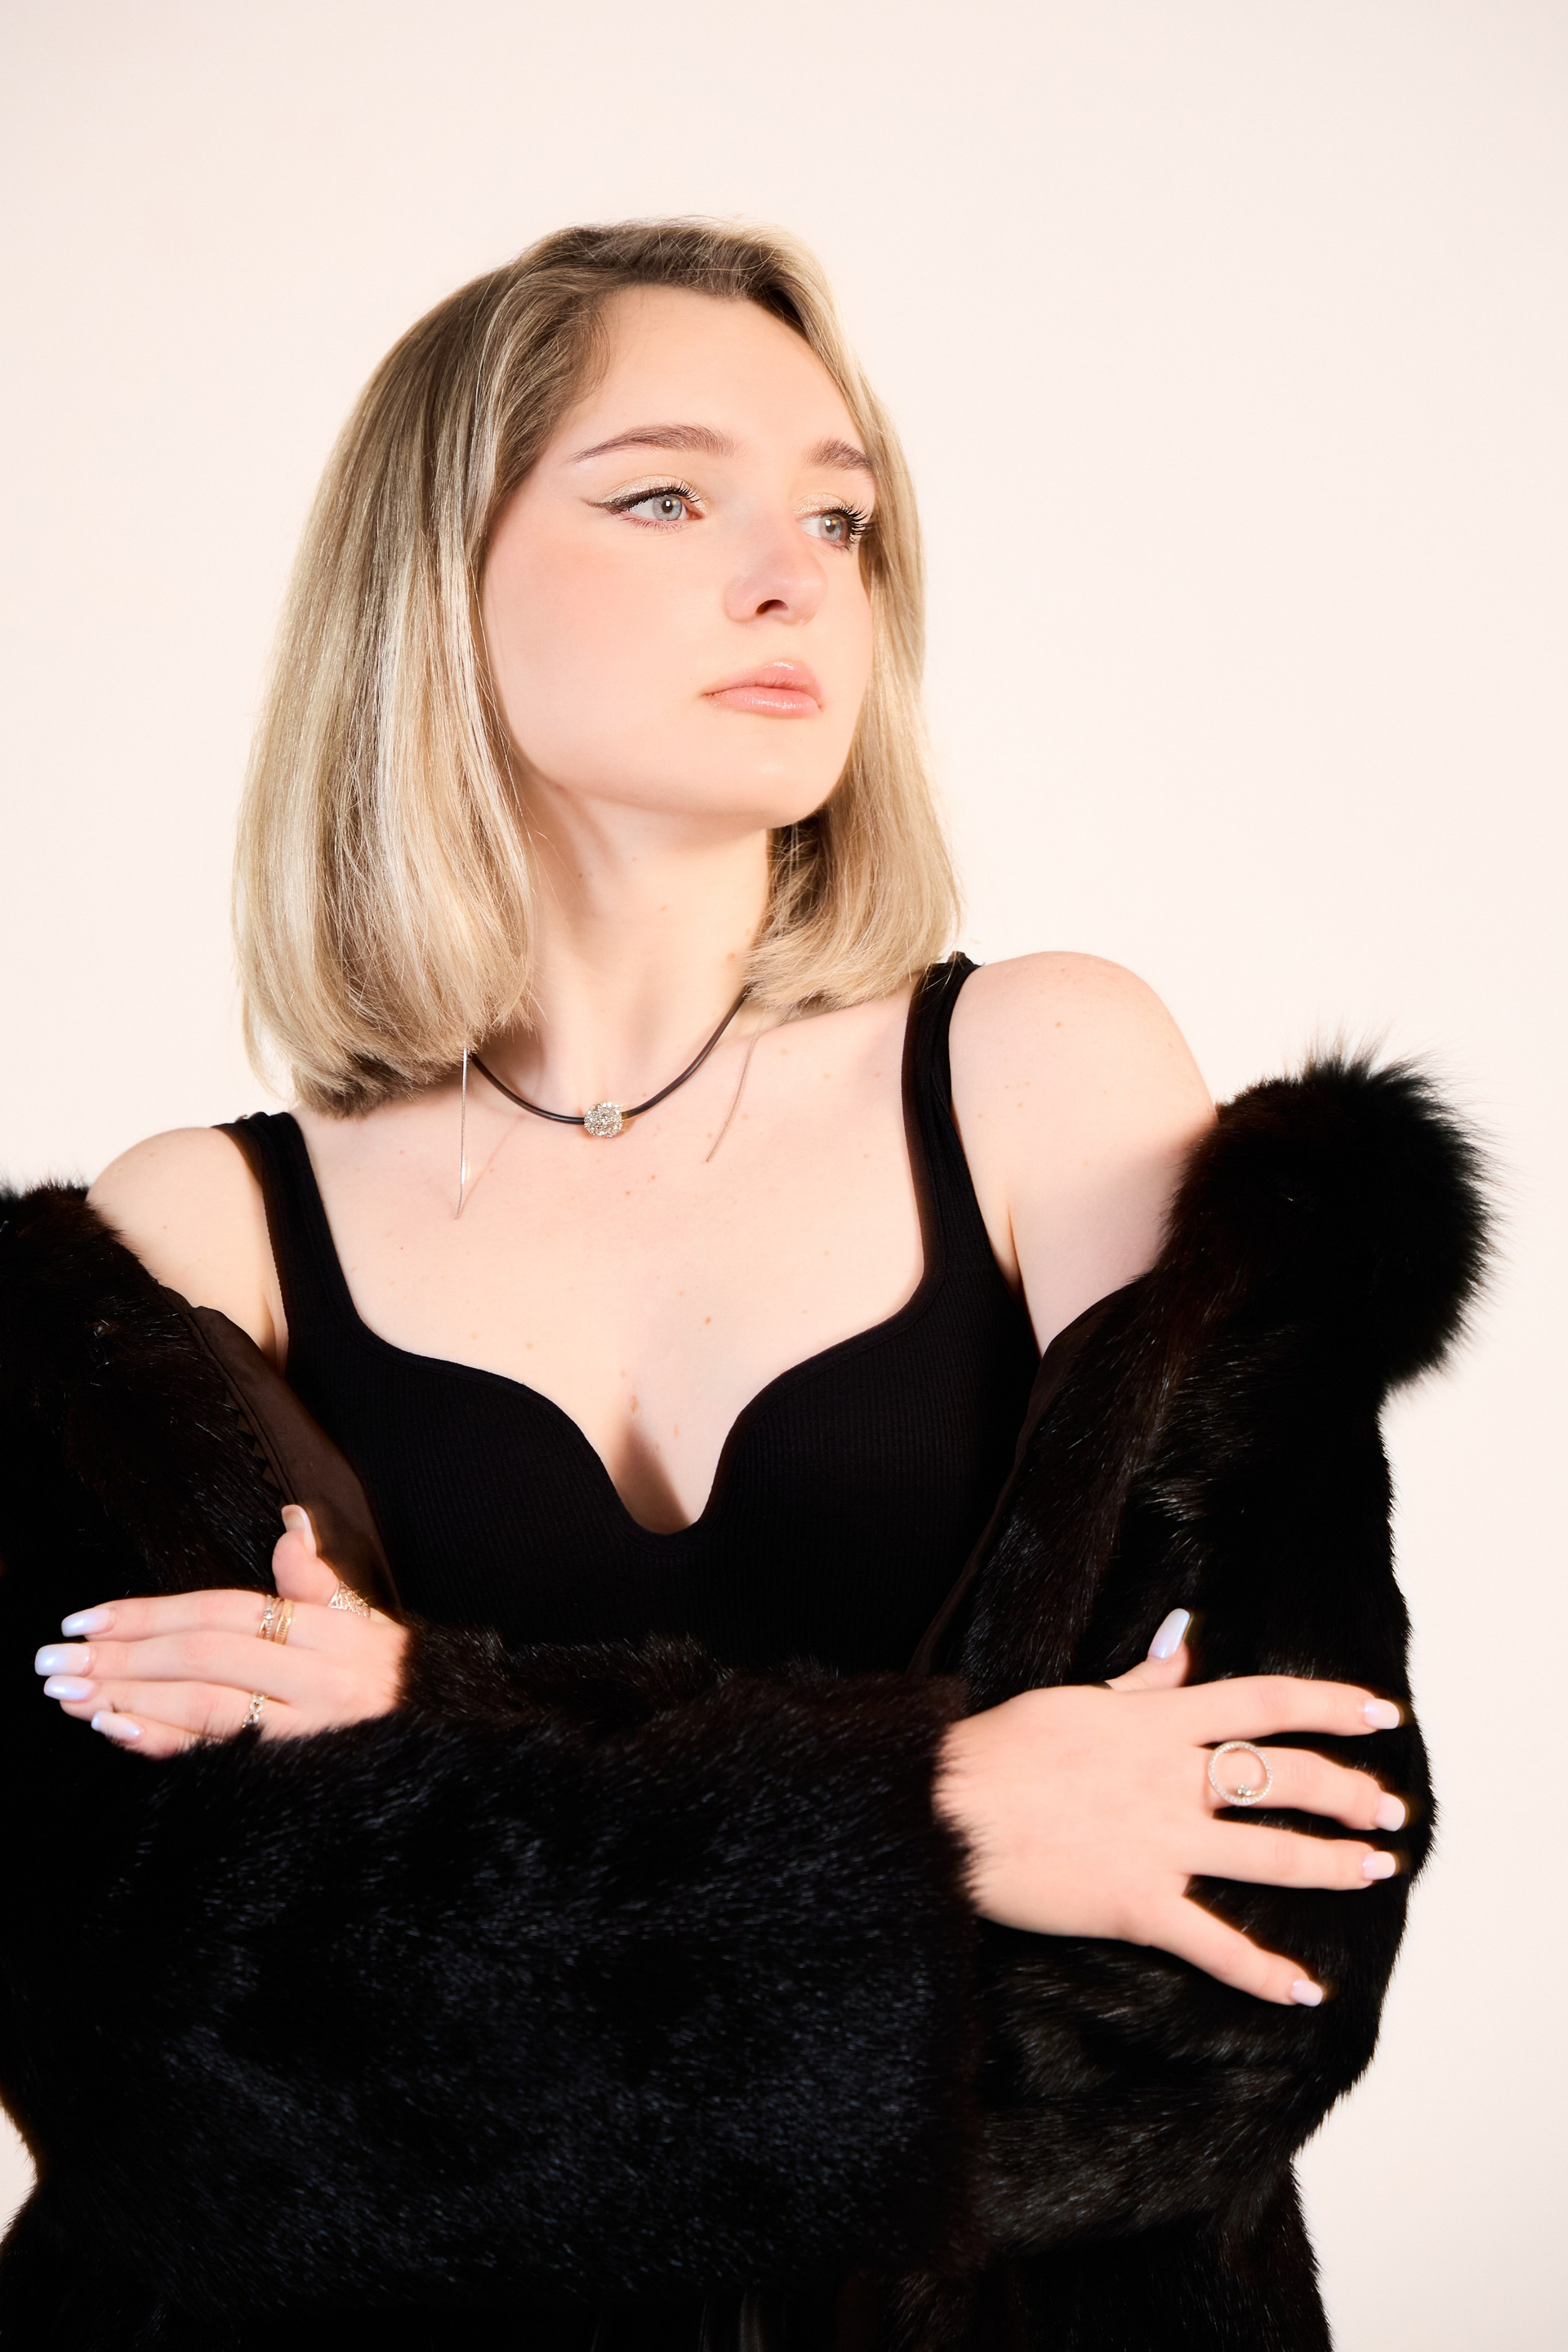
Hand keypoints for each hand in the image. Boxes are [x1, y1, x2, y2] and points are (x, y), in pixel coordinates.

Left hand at [36, 1507, 407, 1758]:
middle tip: (54, 1659)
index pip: (224, 1613)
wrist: (453, 1749)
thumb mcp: (366, 1623)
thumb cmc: (399, 1684)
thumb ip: (317, 1578)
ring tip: (68, 1695)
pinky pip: (218, 1757)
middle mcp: (318, 1679)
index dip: (151, 1613)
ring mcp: (307, 1731)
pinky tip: (116, 1730)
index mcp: (328, 1633)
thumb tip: (290, 1521)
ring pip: (205, 1707)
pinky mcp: (296, 1775)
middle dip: (123, 1655)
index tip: (87, 1618)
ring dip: (128, 1698)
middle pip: (203, 1657)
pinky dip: (162, 1744)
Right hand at [934, 1609, 1407, 2005]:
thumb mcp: (1075, 1700)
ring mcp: (1159, 1843)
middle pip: (1284, 1779)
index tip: (1381, 1713)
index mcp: (1157, 1723)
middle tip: (1391, 1808)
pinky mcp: (1137, 1903)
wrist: (945, 1807)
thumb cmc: (1000, 1749)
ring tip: (1374, 1868)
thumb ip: (1141, 1682)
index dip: (1332, 1706)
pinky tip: (1306, 1991)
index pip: (1264, 1703)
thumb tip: (1184, 1646)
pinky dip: (1263, 1973)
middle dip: (1349, 1792)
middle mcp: (1170, 1779)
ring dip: (1332, 1864)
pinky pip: (1215, 1944)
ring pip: (1268, 1854)